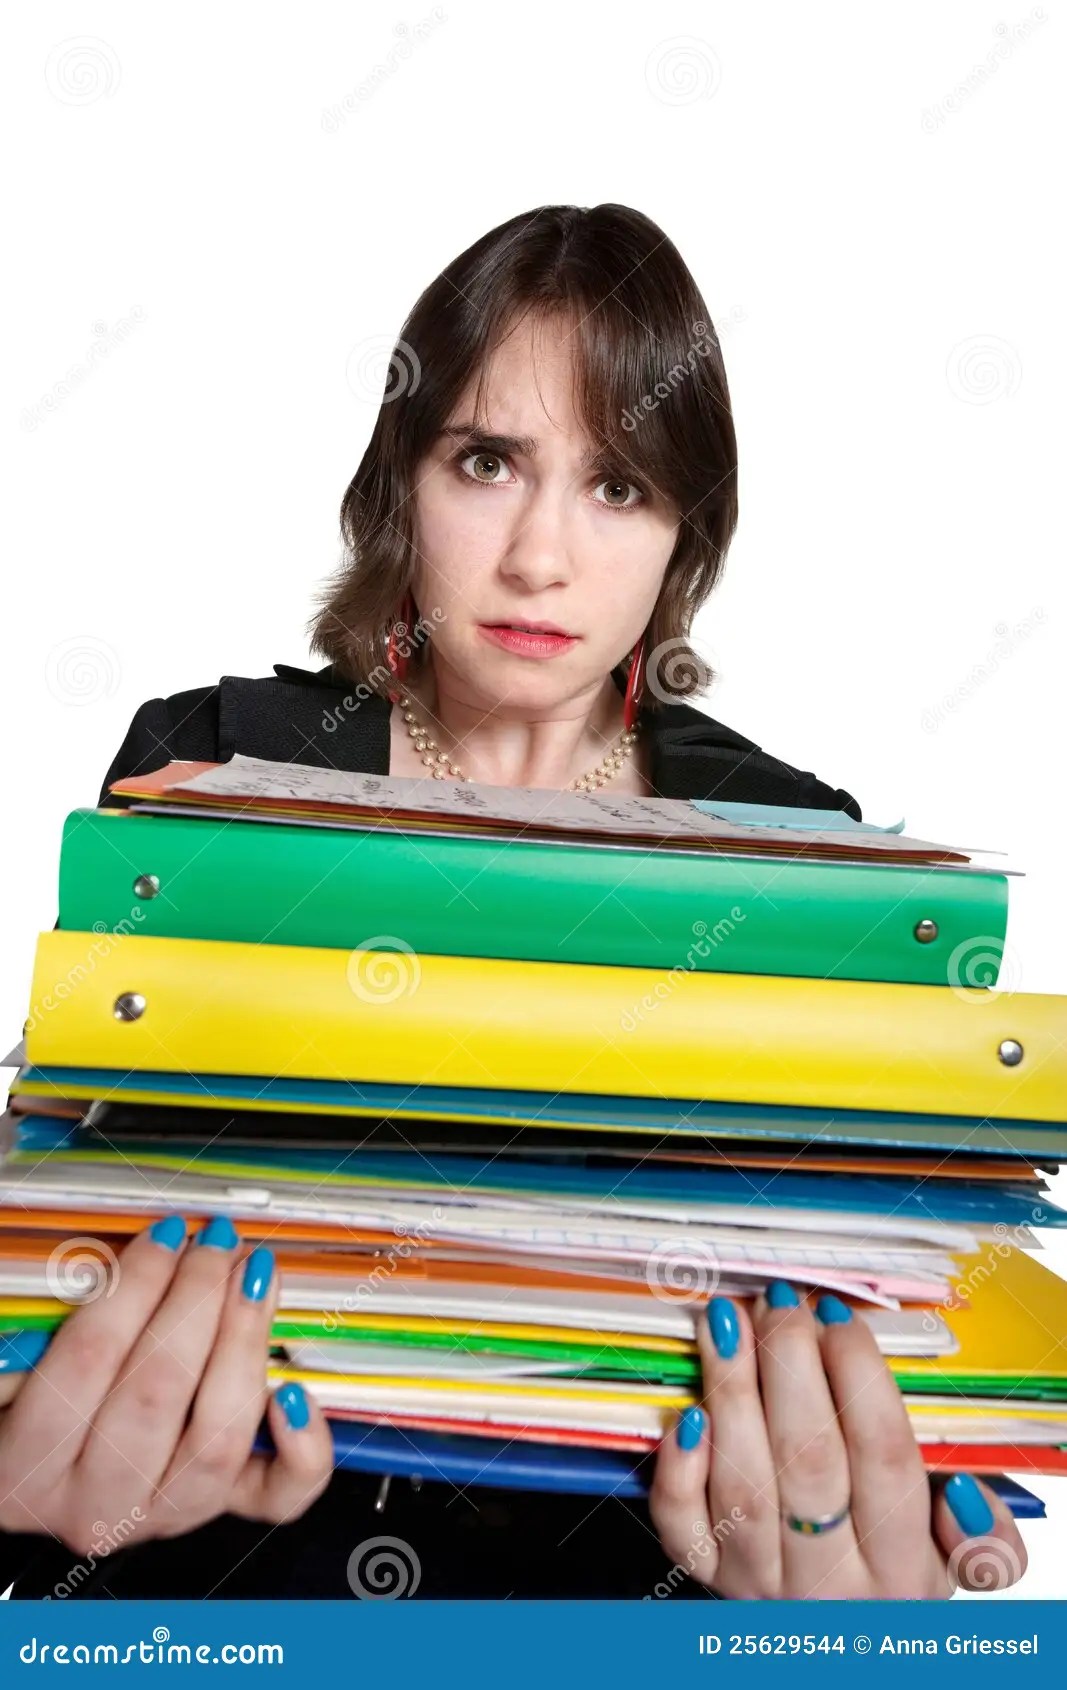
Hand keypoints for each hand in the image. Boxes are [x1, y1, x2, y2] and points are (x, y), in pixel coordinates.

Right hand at [0, 1215, 332, 1556]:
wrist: (46, 1472)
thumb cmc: (34, 1402)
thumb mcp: (23, 1359)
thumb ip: (59, 1320)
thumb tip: (141, 1255)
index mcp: (26, 1464)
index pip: (87, 1362)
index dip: (135, 1287)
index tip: (168, 1233)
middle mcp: (97, 1503)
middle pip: (157, 1395)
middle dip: (197, 1301)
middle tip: (218, 1244)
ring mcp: (165, 1514)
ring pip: (218, 1439)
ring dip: (243, 1343)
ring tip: (255, 1278)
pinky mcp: (220, 1508)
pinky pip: (277, 1495)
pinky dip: (302, 1446)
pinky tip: (295, 1389)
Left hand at [648, 1282, 1027, 1598]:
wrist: (832, 1644)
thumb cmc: (888, 1572)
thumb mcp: (951, 1563)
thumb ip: (980, 1533)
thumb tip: (957, 1491)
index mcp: (903, 1570)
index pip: (887, 1461)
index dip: (862, 1378)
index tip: (839, 1316)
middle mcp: (831, 1583)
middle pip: (809, 1461)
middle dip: (790, 1365)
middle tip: (781, 1302)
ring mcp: (761, 1582)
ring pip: (744, 1484)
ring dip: (732, 1392)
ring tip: (726, 1322)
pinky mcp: (707, 1580)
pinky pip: (683, 1529)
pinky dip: (680, 1470)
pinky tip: (689, 1413)